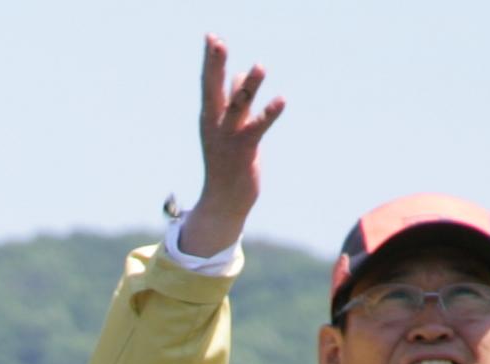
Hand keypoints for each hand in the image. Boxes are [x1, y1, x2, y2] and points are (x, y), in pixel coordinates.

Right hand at [184, 37, 280, 251]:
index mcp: (209, 115)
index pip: (208, 81)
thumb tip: (241, 76)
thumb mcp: (228, 126)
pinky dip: (269, 114)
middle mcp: (214, 124)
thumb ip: (235, 99)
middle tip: (217, 42)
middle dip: (215, 65)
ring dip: (249, 87)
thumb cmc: (227, 160)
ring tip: (259, 66)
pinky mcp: (244, 151)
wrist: (224, 200)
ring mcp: (228, 137)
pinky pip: (257, 128)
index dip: (210, 59)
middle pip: (213, 88)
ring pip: (238, 106)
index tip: (211, 36)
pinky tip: (281, 101)